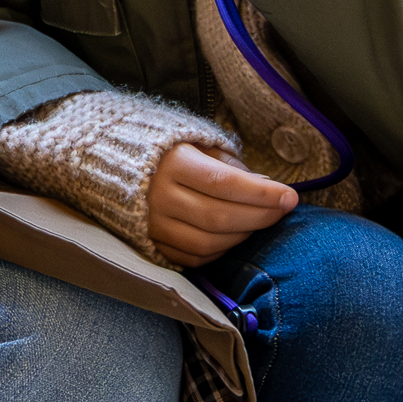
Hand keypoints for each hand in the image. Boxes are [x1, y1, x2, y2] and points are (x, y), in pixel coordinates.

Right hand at [146, 143, 296, 265]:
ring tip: (259, 221)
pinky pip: (193, 258)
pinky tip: (234, 237)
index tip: (289, 195)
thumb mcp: (197, 143)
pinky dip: (220, 252)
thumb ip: (230, 165)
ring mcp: (154, 225)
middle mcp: (159, 197)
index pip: (224, 183)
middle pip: (219, 216)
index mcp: (172, 163)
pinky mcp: (152, 245)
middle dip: (259, 215)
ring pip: (208, 243)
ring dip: (242, 235)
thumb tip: (266, 186)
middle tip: (283, 210)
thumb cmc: (165, 150)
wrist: (112, 164)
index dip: (261, 193)